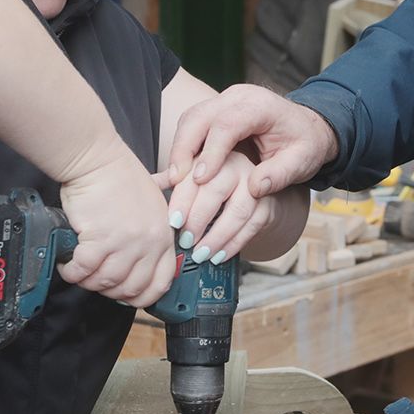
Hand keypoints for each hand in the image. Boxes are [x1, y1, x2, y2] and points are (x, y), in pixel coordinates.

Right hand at [56, 149, 178, 307]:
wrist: (96, 160)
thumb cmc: (119, 175)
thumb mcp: (153, 200)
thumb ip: (157, 224)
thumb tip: (156, 244)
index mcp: (163, 235)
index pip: (162, 281)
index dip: (144, 296)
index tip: (128, 296)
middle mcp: (148, 242)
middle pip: (131, 287)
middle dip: (110, 291)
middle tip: (97, 281)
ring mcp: (125, 242)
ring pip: (106, 281)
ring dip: (89, 281)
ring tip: (79, 271)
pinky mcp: (99, 239)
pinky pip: (84, 269)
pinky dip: (72, 272)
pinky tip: (68, 265)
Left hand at [160, 152, 282, 266]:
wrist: (253, 191)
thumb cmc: (214, 186)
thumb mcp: (193, 178)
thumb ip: (172, 181)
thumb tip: (145, 185)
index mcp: (210, 157)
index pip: (194, 176)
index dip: (182, 200)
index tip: (173, 222)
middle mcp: (234, 165)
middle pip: (216, 190)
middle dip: (198, 219)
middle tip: (185, 241)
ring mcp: (254, 185)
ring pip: (237, 211)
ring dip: (217, 237)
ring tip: (200, 253)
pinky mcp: (267, 205)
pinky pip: (251, 227)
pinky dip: (233, 245)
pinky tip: (218, 256)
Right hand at [164, 85, 337, 203]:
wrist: (307, 127)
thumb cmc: (305, 144)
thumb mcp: (303, 161)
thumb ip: (280, 174)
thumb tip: (254, 189)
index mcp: (260, 105)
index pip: (227, 124)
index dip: (211, 151)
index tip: (200, 179)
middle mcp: (238, 97)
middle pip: (199, 116)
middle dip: (184, 148)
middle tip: (177, 180)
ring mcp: (223, 101)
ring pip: (190, 118)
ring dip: (179, 148)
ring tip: (175, 180)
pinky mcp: (215, 111)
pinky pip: (192, 124)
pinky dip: (183, 146)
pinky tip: (181, 171)